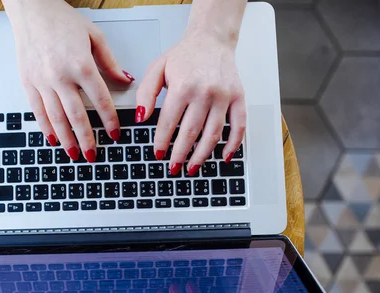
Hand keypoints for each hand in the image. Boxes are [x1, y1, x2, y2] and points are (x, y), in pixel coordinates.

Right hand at [4, 0, 133, 161]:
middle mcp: (60, 75)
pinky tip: (53, 139)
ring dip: (66, 139)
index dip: (109, 120)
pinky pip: (37, 111)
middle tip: (93, 155)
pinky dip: (46, 128)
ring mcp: (42, 81)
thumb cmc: (62, 20)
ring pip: (56, 118)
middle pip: (76, 115)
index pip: (100, 100)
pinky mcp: (28, 82)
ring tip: (74, 154)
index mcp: (81, 64)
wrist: (32, 9)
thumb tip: (125, 81)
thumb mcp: (95, 37)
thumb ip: (110, 63)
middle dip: (86, 139)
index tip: (114, 133)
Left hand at [136, 29, 245, 175]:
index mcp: (183, 86)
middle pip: (190, 133)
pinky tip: (224, 156)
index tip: (158, 154)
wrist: (211, 39)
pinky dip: (233, 144)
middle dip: (180, 154)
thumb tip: (140, 118)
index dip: (162, 142)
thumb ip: (145, 93)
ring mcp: (223, 96)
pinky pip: (239, 125)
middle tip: (173, 167)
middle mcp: (205, 92)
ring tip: (192, 167)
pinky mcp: (238, 97)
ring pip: (213, 134)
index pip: (169, 122)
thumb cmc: (184, 56)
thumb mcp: (157, 68)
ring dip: (202, 155)